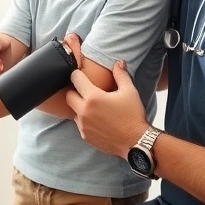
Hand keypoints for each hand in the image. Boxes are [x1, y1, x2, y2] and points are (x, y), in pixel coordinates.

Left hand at [62, 33, 147, 157]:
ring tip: (94, 106)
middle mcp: (84, 111)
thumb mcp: (129, 91)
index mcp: (93, 97)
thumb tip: (118, 62)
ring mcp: (83, 125)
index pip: (75, 79)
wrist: (136, 142)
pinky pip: (79, 123)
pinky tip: (97, 119)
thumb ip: (121, 74)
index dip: (78, 74)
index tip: (82, 75)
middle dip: (75, 91)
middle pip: (68, 96)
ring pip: (73, 110)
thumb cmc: (133, 116)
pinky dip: (84, 119)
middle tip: (86, 91)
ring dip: (80, 106)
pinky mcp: (85, 136)